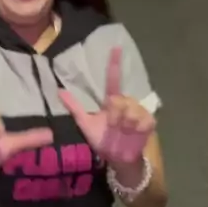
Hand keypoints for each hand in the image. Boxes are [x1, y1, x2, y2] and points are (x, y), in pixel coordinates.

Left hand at [58, 47, 155, 166]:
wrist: (118, 158)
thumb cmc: (103, 140)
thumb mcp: (85, 124)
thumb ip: (74, 107)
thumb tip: (59, 91)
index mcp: (112, 101)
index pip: (113, 79)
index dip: (114, 63)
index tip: (115, 48)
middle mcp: (126, 103)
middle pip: (119, 99)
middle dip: (114, 114)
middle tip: (112, 125)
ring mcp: (138, 112)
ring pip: (130, 109)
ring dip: (123, 122)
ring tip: (123, 131)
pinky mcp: (148, 122)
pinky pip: (142, 119)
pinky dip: (135, 127)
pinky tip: (133, 133)